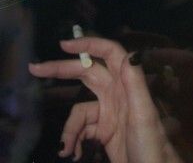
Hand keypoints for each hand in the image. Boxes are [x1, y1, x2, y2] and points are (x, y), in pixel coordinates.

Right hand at [29, 37, 181, 162]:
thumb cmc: (152, 144)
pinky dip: (74, 140)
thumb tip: (128, 54)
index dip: (88, 45)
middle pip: (87, 73)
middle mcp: (118, 93)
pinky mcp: (105, 132)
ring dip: (70, 128)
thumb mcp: (143, 114)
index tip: (64, 45)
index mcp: (127, 84)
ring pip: (80, 109)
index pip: (109, 54)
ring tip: (68, 149)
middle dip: (62, 71)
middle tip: (35, 69)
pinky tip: (75, 154)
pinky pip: (82, 129)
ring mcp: (110, 112)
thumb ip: (136, 85)